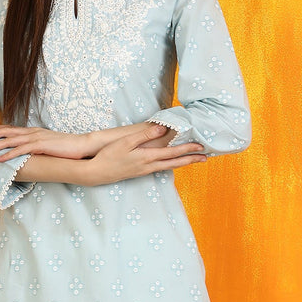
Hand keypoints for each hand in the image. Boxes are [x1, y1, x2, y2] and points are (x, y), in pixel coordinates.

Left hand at [0, 124, 91, 160]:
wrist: (83, 146)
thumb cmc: (67, 148)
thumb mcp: (49, 145)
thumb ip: (37, 146)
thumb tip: (29, 151)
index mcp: (33, 132)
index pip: (10, 128)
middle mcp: (32, 132)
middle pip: (6, 132)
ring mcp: (36, 138)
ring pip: (10, 140)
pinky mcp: (41, 145)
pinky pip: (22, 150)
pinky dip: (9, 154)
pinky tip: (0, 159)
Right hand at [87, 125, 204, 185]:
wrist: (97, 173)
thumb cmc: (109, 156)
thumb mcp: (125, 142)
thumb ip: (144, 135)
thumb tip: (162, 128)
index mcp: (147, 158)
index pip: (172, 153)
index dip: (187, 149)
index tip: (200, 147)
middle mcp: (149, 166)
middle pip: (175, 163)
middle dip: (190, 160)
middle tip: (205, 158)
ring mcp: (145, 171)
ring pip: (169, 167)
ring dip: (182, 163)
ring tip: (193, 160)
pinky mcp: (140, 172)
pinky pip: (161, 168)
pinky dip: (171, 164)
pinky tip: (172, 163)